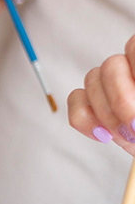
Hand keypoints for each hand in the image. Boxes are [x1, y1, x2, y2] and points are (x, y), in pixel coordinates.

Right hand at [68, 35, 134, 153]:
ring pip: (92, 82)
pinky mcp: (91, 102)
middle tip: (134, 128)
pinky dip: (86, 120)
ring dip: (107, 115)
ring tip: (128, 137)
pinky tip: (104, 136)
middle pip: (111, 66)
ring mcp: (109, 83)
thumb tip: (133, 116)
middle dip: (120, 100)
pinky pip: (75, 100)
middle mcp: (130, 67)